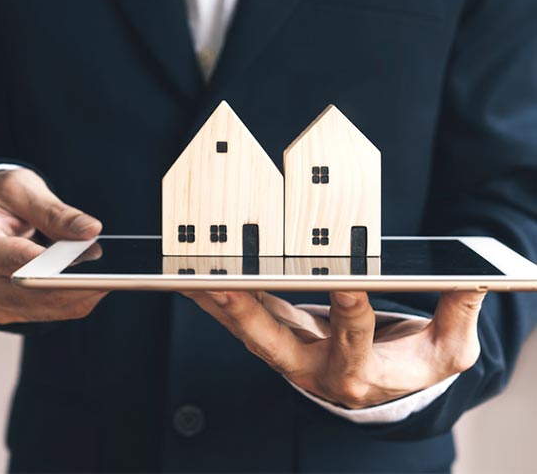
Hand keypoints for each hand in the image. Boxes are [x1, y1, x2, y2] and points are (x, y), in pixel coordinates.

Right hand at [0, 168, 106, 323]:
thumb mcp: (21, 189)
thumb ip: (54, 211)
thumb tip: (90, 231)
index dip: (31, 260)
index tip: (61, 260)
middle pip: (28, 291)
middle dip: (72, 280)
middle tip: (110, 268)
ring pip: (45, 307)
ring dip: (80, 291)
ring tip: (109, 273)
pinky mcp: (12, 312)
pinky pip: (50, 312)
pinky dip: (75, 296)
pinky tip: (94, 280)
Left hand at [184, 290, 485, 407]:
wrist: (380, 390)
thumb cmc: (412, 368)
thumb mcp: (446, 351)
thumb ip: (457, 314)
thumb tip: (473, 279)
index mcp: (358, 372)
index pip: (353, 337)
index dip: (349, 309)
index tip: (343, 280)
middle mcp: (312, 367)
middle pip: (275, 342)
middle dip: (247, 312)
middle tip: (224, 282)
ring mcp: (286, 354)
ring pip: (245, 327)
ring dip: (215, 299)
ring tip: (187, 269)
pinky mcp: (273, 338)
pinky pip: (238, 319)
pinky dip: (214, 298)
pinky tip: (189, 276)